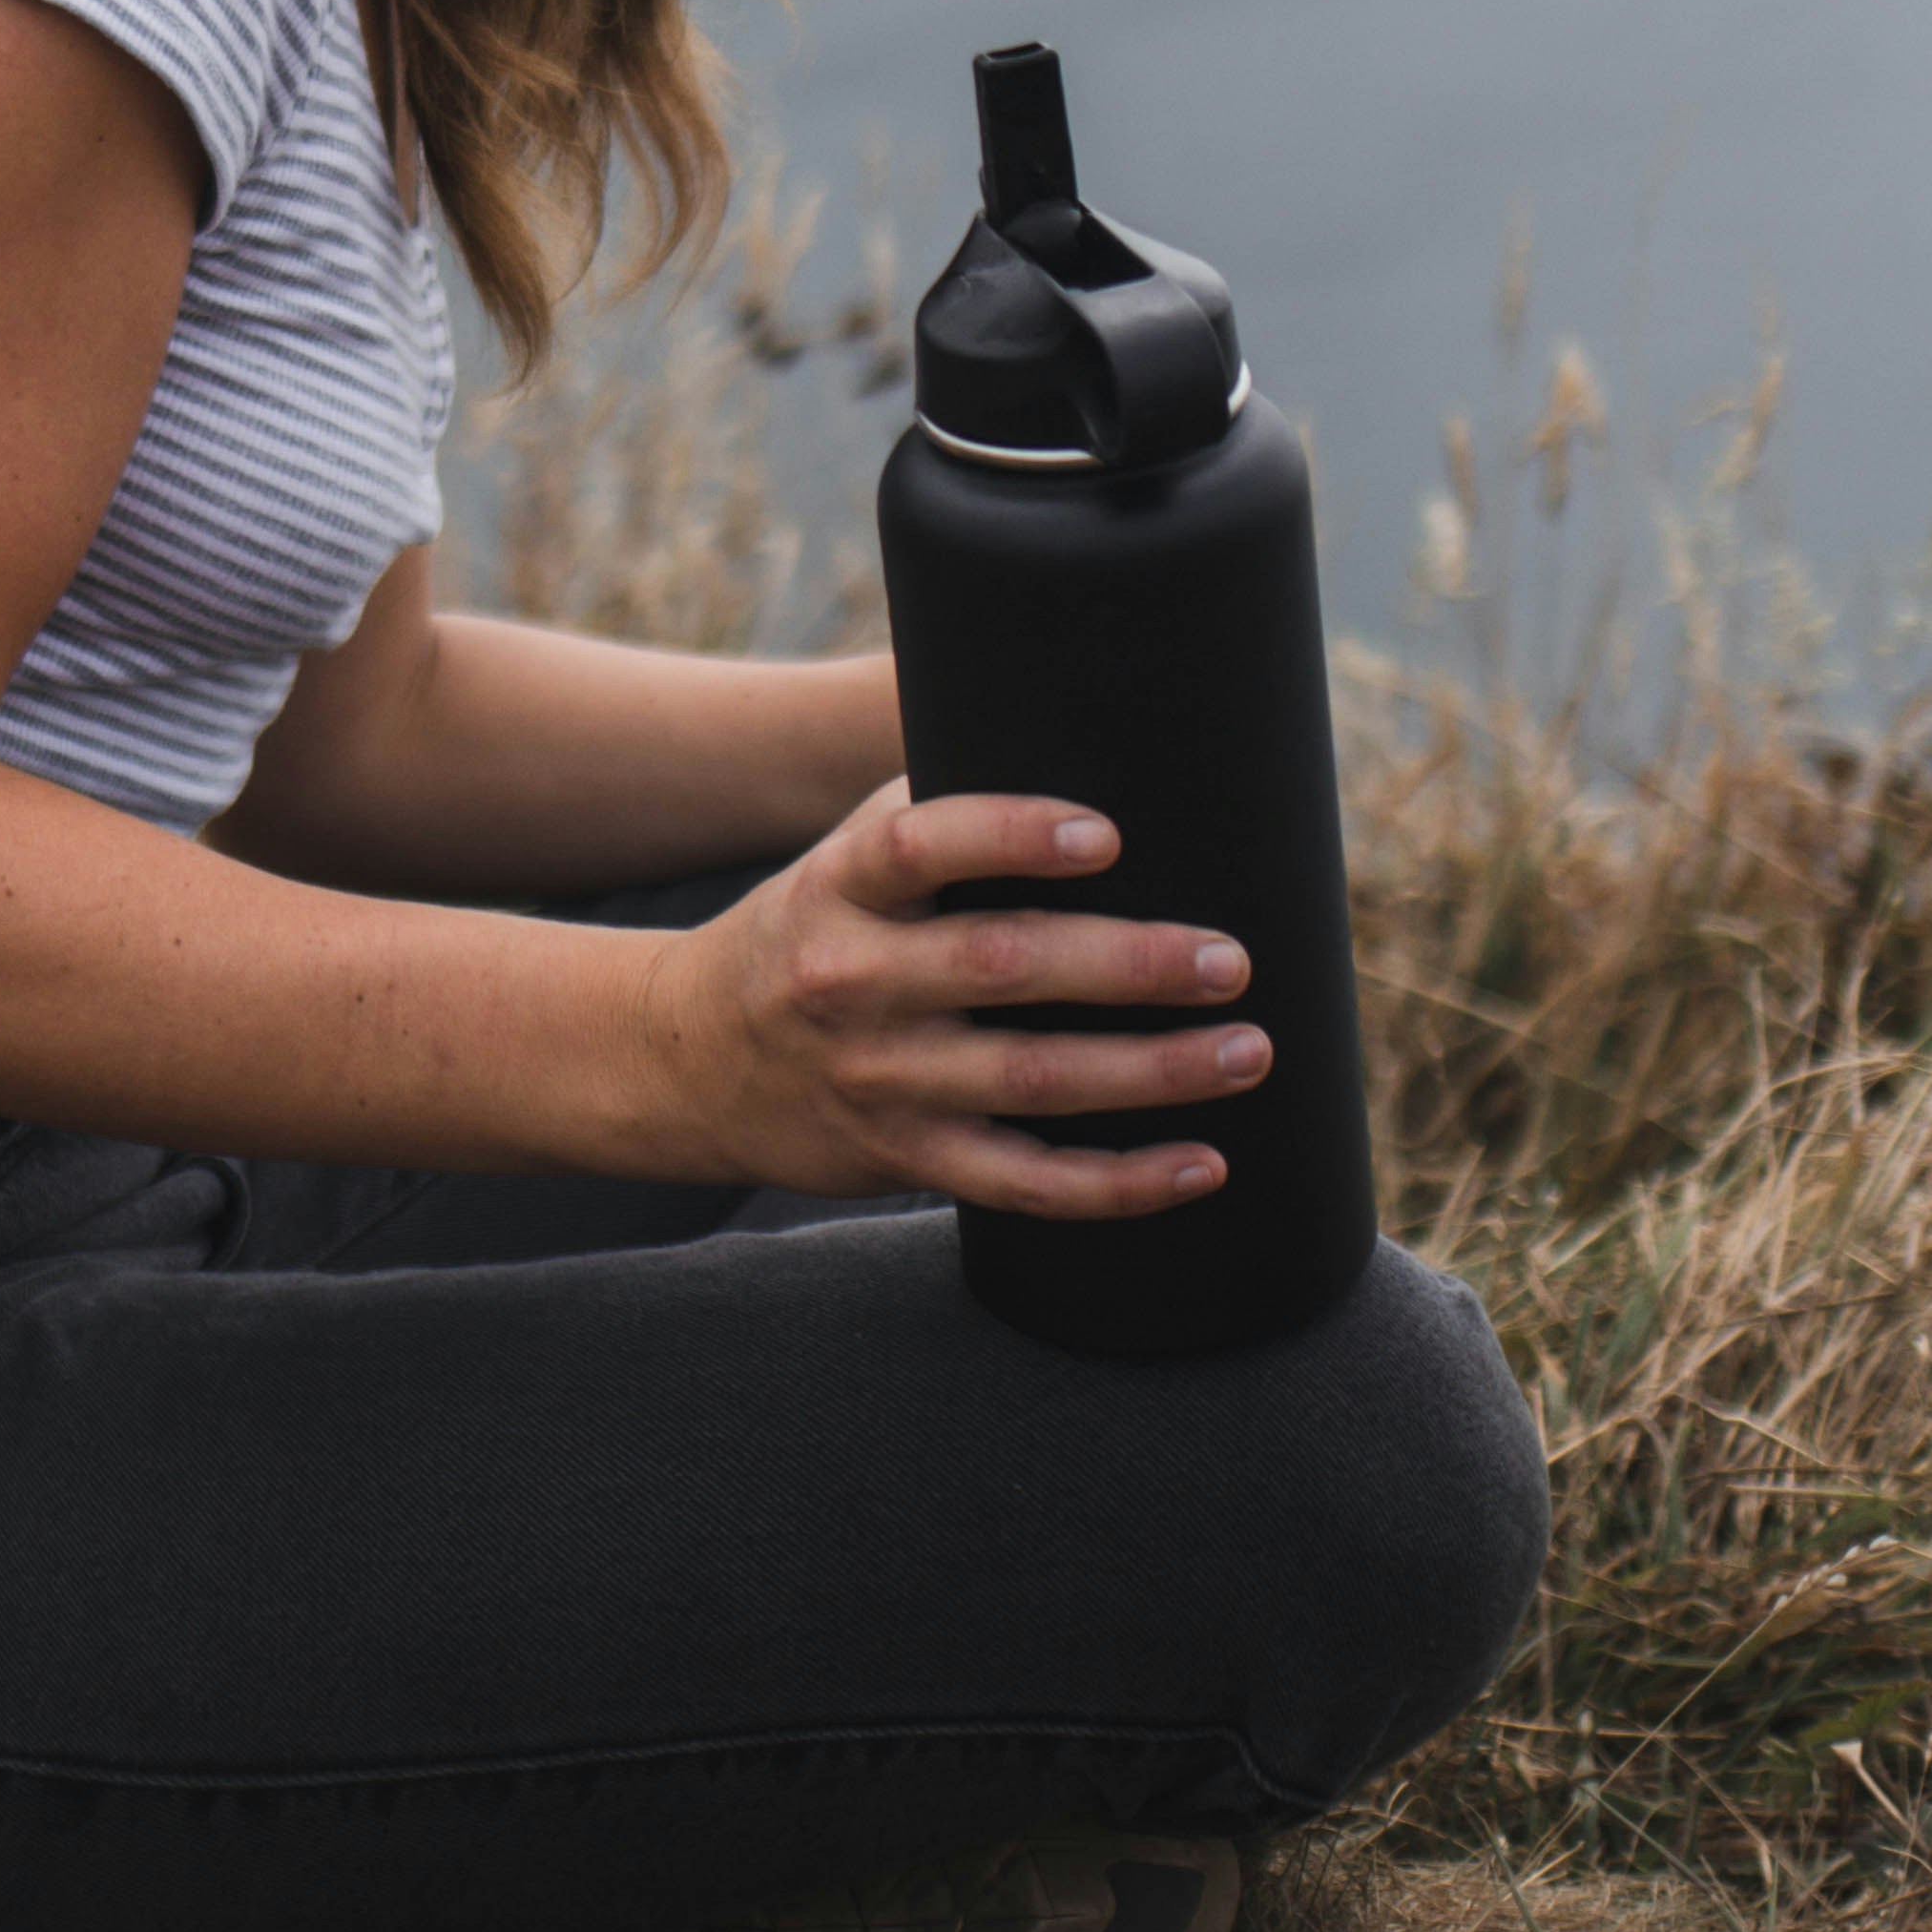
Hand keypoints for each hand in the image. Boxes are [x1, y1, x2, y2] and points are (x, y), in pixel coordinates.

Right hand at [637, 786, 1263, 1209]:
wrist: (683, 1060)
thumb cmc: (808, 931)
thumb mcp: (840, 862)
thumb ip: (938, 816)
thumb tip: (1091, 746)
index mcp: (839, 888)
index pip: (918, 845)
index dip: (1009, 835)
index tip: (1104, 835)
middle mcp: (852, 982)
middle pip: (1000, 967)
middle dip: (1127, 963)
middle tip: (1230, 957)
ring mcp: (880, 1079)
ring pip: (1030, 1082)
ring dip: (1152, 1070)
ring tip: (1248, 1048)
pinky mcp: (907, 1159)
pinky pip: (1025, 1184)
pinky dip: (1119, 1185)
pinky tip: (1201, 1164)